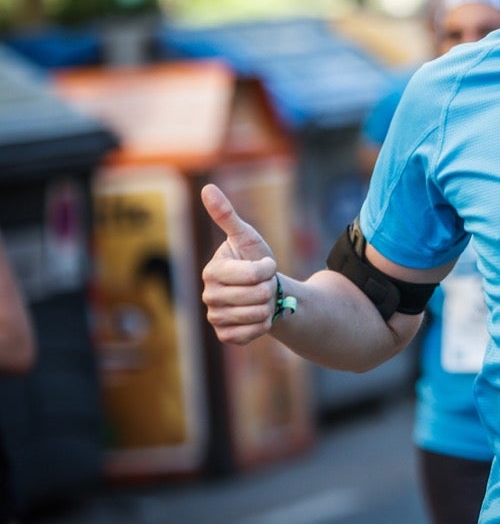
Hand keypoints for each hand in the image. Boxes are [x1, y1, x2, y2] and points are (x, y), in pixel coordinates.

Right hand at [199, 183, 279, 345]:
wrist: (264, 290)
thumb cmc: (254, 259)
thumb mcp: (246, 236)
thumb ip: (226, 215)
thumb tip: (207, 188)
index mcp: (211, 271)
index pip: (253, 274)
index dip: (267, 268)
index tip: (264, 264)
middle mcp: (208, 296)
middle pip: (258, 296)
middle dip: (269, 287)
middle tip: (263, 284)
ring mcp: (215, 317)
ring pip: (258, 314)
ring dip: (268, 306)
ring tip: (261, 298)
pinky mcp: (225, 336)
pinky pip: (253, 333)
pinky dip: (264, 324)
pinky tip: (257, 315)